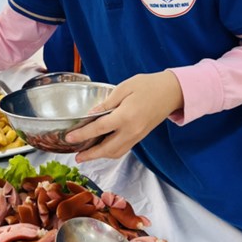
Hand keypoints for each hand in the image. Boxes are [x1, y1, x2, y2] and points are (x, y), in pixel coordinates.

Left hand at [66, 71, 183, 162]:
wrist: (172, 92)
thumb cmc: (149, 85)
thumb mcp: (125, 87)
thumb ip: (107, 102)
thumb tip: (92, 113)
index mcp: (125, 116)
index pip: (99, 129)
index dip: (82, 134)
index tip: (69, 137)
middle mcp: (131, 130)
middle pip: (106, 149)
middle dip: (90, 155)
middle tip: (76, 156)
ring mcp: (137, 136)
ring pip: (116, 152)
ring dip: (100, 156)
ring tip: (87, 155)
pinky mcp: (141, 137)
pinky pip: (124, 149)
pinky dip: (111, 152)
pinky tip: (103, 148)